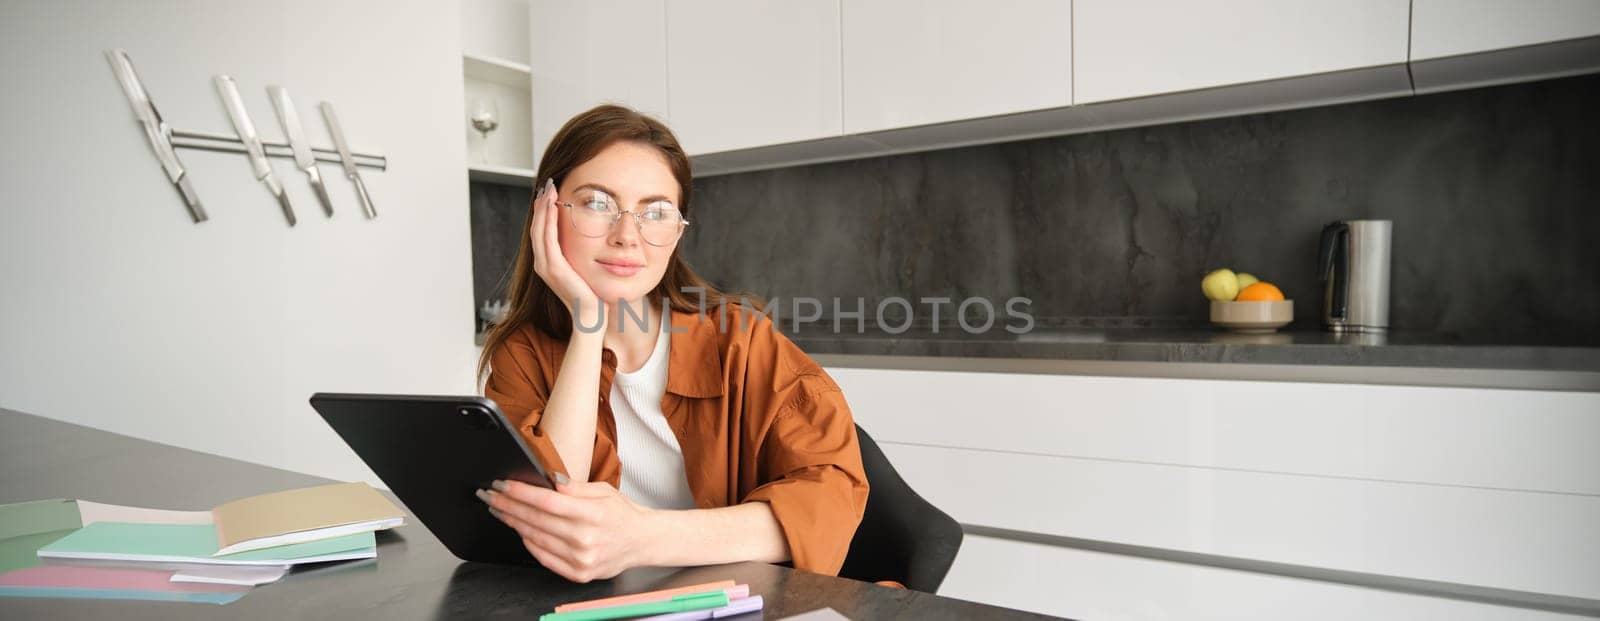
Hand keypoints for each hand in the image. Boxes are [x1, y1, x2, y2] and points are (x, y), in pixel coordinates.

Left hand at [480, 477, 658, 582]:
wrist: (642, 542)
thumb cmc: (622, 514)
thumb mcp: (603, 491)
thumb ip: (574, 487)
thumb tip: (548, 480)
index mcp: (592, 514)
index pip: (546, 502)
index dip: (520, 492)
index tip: (501, 484)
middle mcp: (585, 539)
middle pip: (535, 519)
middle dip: (508, 505)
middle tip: (490, 495)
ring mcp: (580, 559)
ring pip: (535, 538)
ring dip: (513, 522)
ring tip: (500, 509)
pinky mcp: (578, 573)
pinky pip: (543, 557)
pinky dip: (528, 542)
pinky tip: (519, 530)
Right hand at [531, 178, 605, 330]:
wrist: (591, 316)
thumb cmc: (590, 295)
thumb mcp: (581, 269)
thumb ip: (576, 255)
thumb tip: (582, 240)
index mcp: (547, 264)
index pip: (541, 232)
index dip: (542, 212)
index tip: (548, 194)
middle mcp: (542, 264)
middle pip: (536, 228)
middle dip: (541, 205)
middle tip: (547, 185)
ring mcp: (546, 266)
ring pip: (539, 230)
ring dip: (542, 208)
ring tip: (548, 190)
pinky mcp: (554, 267)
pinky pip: (548, 238)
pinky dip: (547, 221)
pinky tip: (552, 207)